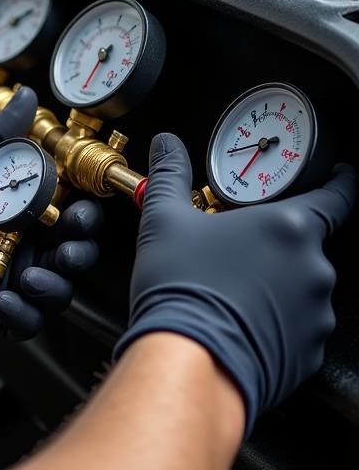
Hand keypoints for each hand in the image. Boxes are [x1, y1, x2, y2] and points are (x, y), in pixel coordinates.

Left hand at [0, 88, 101, 337]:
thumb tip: (28, 95)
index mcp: (17, 207)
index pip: (68, 210)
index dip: (83, 210)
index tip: (81, 204)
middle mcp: (21, 242)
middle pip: (74, 250)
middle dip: (81, 247)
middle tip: (69, 239)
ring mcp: (10, 276)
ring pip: (60, 288)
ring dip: (57, 283)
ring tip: (32, 274)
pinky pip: (29, 322)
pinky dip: (25, 313)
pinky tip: (5, 297)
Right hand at [114, 133, 355, 437]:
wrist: (190, 360)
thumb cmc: (182, 287)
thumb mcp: (164, 217)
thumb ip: (170, 173)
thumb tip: (167, 145)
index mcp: (288, 226)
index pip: (335, 196)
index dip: (340, 183)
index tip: (342, 176)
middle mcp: (313, 267)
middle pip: (303, 245)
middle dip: (274, 245)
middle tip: (235, 249)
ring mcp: (316, 313)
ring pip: (299, 287)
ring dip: (273, 284)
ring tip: (229, 290)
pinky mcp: (309, 353)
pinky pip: (296, 327)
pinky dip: (273, 321)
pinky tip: (238, 319)